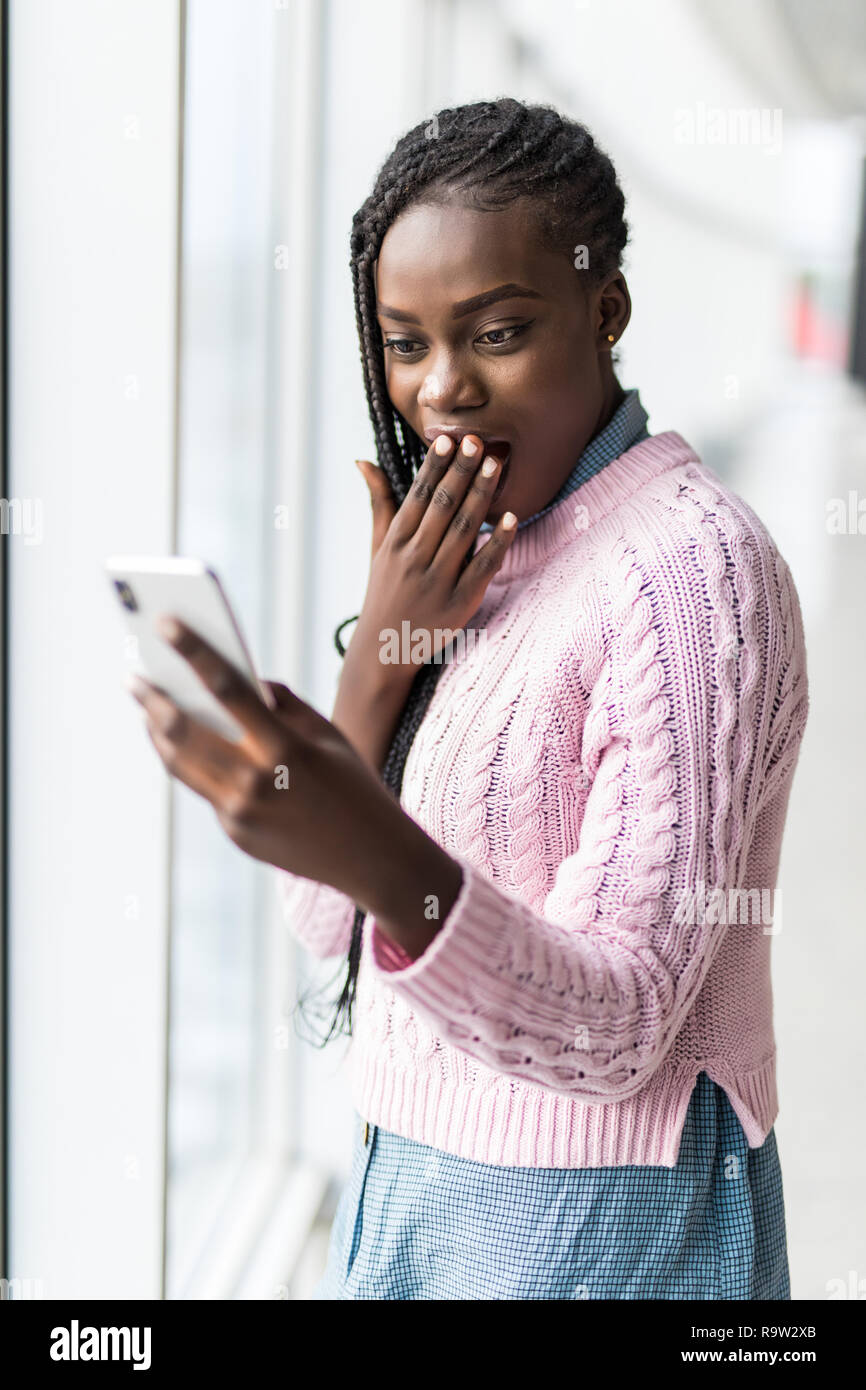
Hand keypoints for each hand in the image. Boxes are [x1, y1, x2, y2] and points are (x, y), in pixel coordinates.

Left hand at [126, 615, 416, 907]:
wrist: (372, 858)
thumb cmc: (355, 785)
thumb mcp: (328, 735)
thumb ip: (283, 703)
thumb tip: (241, 681)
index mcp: (285, 748)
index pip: (227, 688)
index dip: (193, 651)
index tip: (165, 622)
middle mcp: (256, 782)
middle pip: (185, 731)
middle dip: (153, 700)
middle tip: (134, 678)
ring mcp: (241, 813)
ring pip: (182, 764)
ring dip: (158, 733)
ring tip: (148, 711)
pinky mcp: (236, 833)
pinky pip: (206, 789)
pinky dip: (193, 762)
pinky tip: (181, 744)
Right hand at [350, 434, 515, 677]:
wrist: (384, 649)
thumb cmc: (384, 591)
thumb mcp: (377, 546)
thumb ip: (379, 502)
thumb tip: (362, 460)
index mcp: (396, 541)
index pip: (418, 496)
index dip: (434, 468)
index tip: (448, 440)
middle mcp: (414, 557)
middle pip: (443, 507)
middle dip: (461, 472)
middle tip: (478, 441)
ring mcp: (438, 581)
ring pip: (464, 531)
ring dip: (481, 496)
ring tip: (496, 465)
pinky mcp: (460, 603)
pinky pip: (482, 567)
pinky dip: (498, 542)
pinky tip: (512, 518)